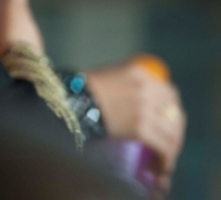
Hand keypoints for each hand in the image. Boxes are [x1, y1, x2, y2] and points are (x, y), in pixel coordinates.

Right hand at [86, 57, 185, 189]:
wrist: (66, 101)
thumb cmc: (79, 90)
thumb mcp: (107, 76)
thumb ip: (127, 84)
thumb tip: (138, 103)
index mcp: (140, 72)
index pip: (169, 93)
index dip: (172, 109)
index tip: (167, 122)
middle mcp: (147, 87)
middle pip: (174, 113)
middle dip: (174, 132)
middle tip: (168, 145)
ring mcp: (145, 107)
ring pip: (171, 133)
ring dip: (171, 150)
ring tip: (162, 161)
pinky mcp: (140, 127)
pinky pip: (163, 147)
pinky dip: (165, 161)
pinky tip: (159, 168)